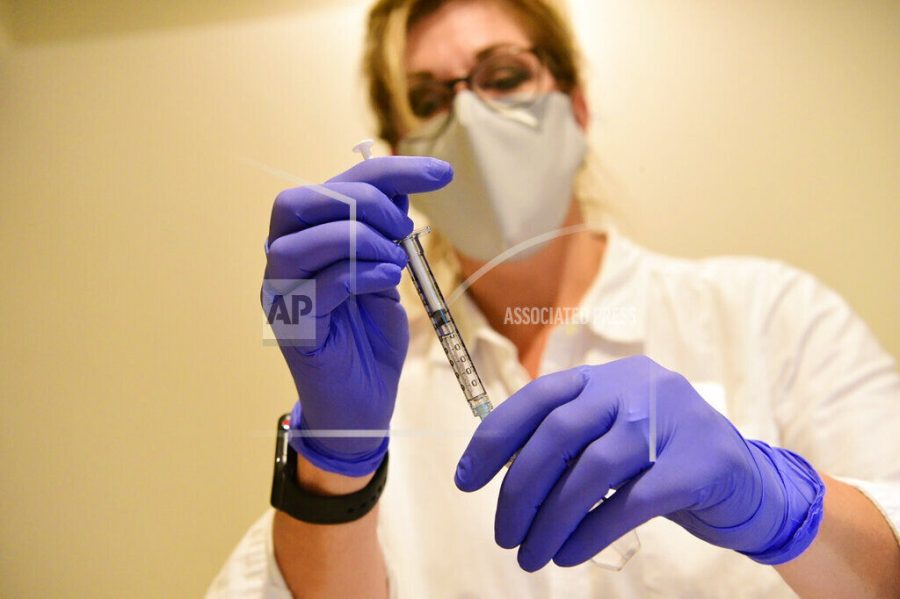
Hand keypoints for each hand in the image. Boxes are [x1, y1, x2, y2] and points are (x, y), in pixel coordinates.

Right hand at [263, 156, 452, 475]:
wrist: (364, 404)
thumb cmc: (371, 338)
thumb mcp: (386, 273)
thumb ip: (384, 234)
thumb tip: (400, 190)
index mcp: (307, 239)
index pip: (336, 184)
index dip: (389, 170)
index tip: (442, 174)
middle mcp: (284, 261)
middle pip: (300, 201)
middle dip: (362, 201)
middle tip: (404, 228)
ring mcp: (282, 295)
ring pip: (300, 242)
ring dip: (359, 240)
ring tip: (395, 261)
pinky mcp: (293, 329)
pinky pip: (319, 287)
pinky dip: (360, 273)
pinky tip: (387, 279)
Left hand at [454, 355, 824, 569]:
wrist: (748, 484)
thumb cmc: (661, 462)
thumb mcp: (611, 437)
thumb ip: (567, 443)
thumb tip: (502, 475)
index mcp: (605, 377)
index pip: (537, 398)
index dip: (494, 439)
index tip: (465, 482)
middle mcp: (635, 386)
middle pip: (559, 433)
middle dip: (520, 489)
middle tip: (502, 534)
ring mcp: (672, 419)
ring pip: (593, 470)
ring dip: (551, 519)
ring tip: (530, 556)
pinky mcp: (701, 462)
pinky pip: (633, 501)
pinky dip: (592, 531)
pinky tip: (569, 553)